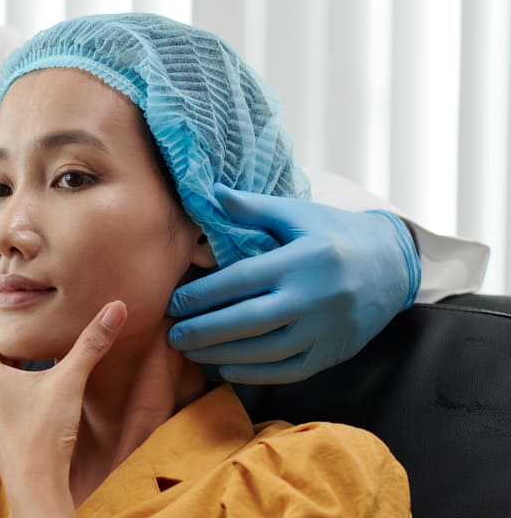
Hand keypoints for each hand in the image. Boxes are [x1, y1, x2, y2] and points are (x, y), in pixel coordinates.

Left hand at [0, 296, 125, 516]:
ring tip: (18, 364)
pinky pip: (3, 412)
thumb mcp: (70, 382)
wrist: (37, 489)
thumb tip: (114, 309)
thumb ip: (91, 344)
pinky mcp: (1, 443)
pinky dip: (13, 400)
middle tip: (2, 329)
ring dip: (6, 375)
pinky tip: (27, 404)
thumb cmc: (45, 435)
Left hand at [167, 184, 420, 384]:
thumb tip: (211, 192)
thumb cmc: (336, 233)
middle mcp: (314, 298)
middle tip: (172, 335)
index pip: (240, 281)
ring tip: (190, 352)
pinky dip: (254, 373)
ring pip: (265, 351)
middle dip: (204, 331)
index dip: (202, 294)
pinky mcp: (333, 352)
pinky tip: (226, 367)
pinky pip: (288, 370)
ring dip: (222, 355)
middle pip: (248, 321)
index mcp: (301, 260)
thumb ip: (253, 207)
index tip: (173, 302)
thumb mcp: (298, 213)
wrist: (394, 264)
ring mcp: (325, 329)